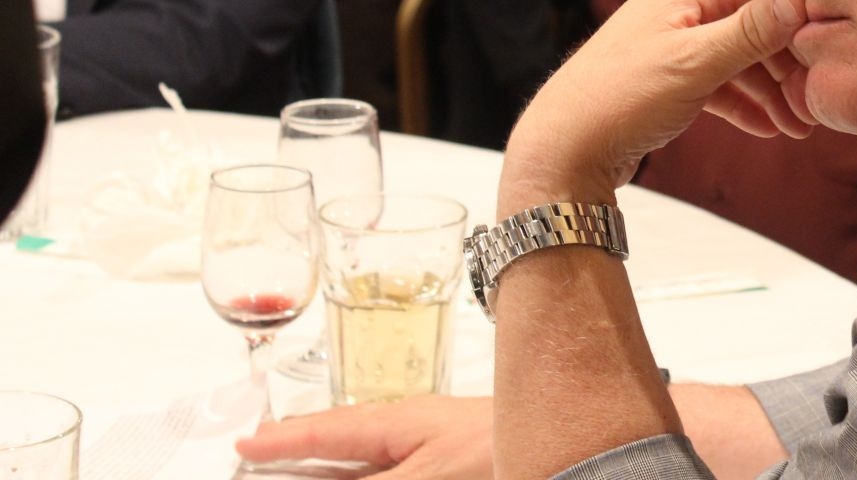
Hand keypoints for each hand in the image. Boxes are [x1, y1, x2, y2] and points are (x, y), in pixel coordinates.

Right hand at [236, 395, 491, 478]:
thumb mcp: (425, 473)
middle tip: (258, 455)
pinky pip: (389, 472)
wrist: (569, 447)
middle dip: (300, 455)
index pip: (329, 431)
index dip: (284, 438)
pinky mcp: (447, 470)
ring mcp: (430, 458)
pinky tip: (352, 472)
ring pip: (364, 468)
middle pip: (341, 450)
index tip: (246, 441)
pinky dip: (363, 472)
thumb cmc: (501, 448)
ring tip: (292, 471)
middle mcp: (412, 438)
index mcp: (401, 422)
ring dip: (330, 471)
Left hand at [502, 0, 814, 201]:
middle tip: (814, 102)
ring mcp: (670, 47)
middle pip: (751, 26)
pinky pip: (717, 85)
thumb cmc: (622, 99)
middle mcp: (677, 12)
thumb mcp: (695, 63)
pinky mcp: (664, 82)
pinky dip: (743, 104)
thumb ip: (749, 32)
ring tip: (797, 127)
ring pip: (736, 60)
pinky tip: (767, 129)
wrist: (563, 152)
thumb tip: (798, 0)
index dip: (795, 13)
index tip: (828, 45)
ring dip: (769, 91)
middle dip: (786, 64)